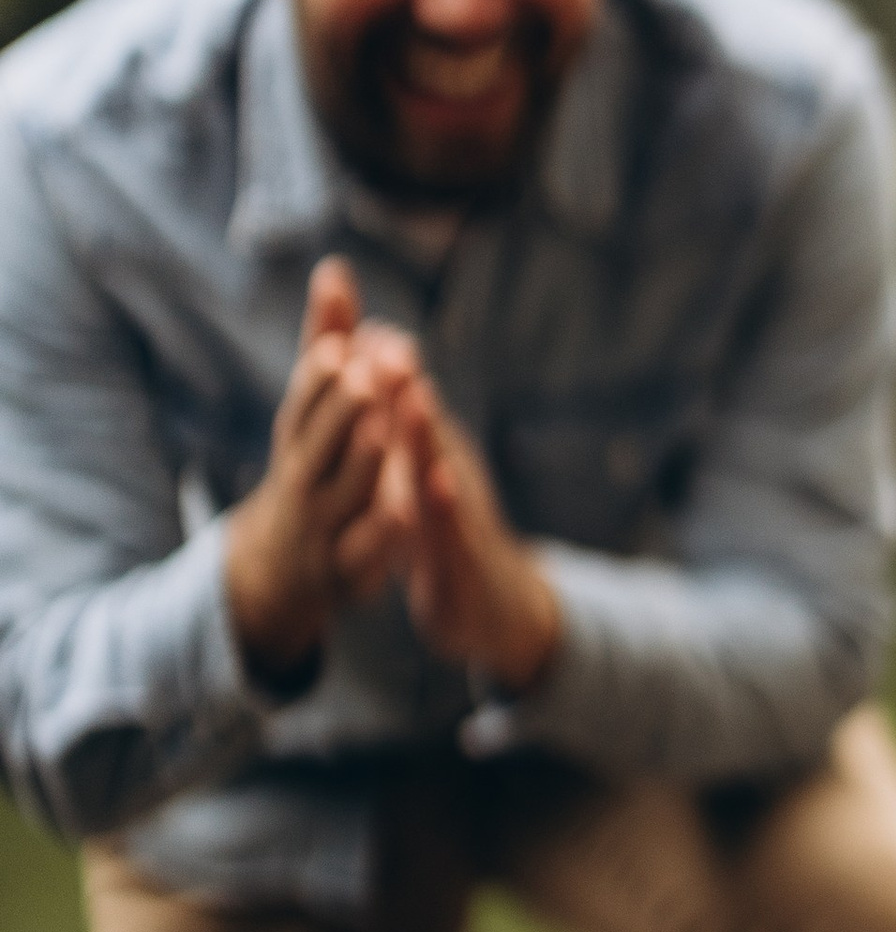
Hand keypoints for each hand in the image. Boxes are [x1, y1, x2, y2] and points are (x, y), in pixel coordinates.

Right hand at [225, 261, 414, 685]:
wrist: (282, 564)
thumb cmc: (310, 462)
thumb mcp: (315, 406)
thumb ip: (329, 341)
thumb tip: (336, 269)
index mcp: (298, 437)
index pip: (304, 403)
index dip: (319, 378)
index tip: (340, 347)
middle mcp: (303, 479)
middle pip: (317, 445)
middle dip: (341, 411)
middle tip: (366, 375)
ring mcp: (321, 525)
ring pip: (341, 495)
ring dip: (362, 464)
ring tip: (385, 430)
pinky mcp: (344, 568)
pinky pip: (361, 553)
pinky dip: (378, 536)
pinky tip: (405, 512)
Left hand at [374, 373, 561, 691]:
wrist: (497, 606)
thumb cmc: (450, 533)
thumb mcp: (422, 477)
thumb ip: (401, 423)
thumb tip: (376, 362)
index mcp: (433, 457)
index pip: (406, 408)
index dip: (384, 371)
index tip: (360, 325)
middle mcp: (452, 477)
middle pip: (428, 427)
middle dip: (408, 387)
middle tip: (390, 344)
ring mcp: (463, 519)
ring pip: (444, 471)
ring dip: (431, 436)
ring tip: (415, 399)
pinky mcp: (465, 564)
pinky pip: (455, 534)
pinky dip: (447, 508)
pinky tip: (439, 485)